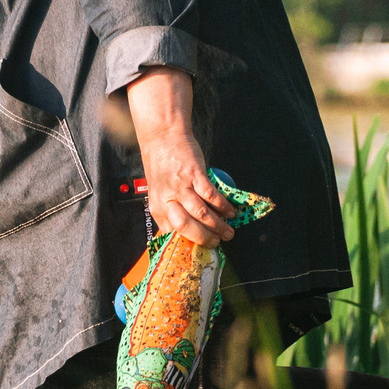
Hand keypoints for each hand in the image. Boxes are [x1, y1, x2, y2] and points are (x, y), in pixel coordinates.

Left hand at [126, 67, 234, 245]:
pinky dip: (222, 205)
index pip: (171, 233)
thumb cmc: (162, 167)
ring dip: (218, 225)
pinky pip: (210, 195)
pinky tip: (231, 211)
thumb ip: (169, 210)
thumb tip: (185, 232)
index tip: (202, 250)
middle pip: (186, 227)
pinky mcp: (194, 174)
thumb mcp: (159, 192)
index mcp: (157, 206)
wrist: (163, 138)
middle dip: (205, 238)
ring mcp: (181, 186)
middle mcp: (167, 198)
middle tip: (219, 242)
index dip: (188, 244)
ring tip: (229, 231)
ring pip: (201, 213)